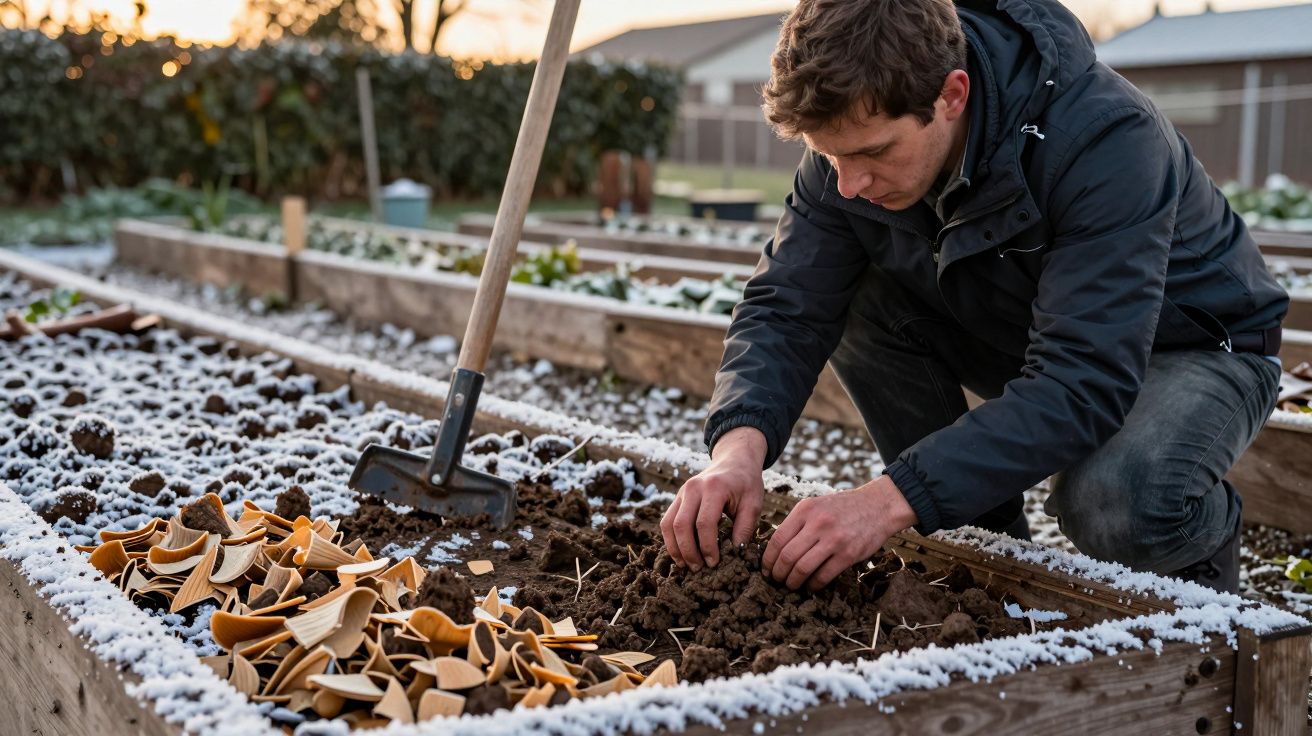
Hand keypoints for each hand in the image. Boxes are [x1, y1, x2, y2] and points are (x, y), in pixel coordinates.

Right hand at [661, 427, 765, 569]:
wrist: (734, 460)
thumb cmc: (746, 483)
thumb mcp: (754, 503)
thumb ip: (745, 527)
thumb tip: (734, 553)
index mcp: (714, 488)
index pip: (704, 523)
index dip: (707, 547)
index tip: (715, 563)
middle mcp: (693, 488)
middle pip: (681, 525)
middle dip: (688, 551)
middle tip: (698, 569)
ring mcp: (682, 492)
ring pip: (668, 524)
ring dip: (675, 548)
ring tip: (687, 565)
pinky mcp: (678, 498)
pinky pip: (666, 521)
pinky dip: (671, 540)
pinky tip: (681, 553)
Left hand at [762, 475, 917, 591]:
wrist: (877, 506)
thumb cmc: (842, 508)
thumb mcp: (816, 506)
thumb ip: (797, 523)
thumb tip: (776, 550)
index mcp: (805, 510)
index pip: (777, 539)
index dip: (768, 559)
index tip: (766, 569)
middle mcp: (817, 523)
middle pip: (787, 556)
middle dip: (778, 573)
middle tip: (776, 580)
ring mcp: (833, 539)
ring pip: (802, 568)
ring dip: (793, 582)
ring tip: (791, 585)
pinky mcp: (848, 553)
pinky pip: (823, 576)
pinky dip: (813, 585)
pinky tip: (811, 586)